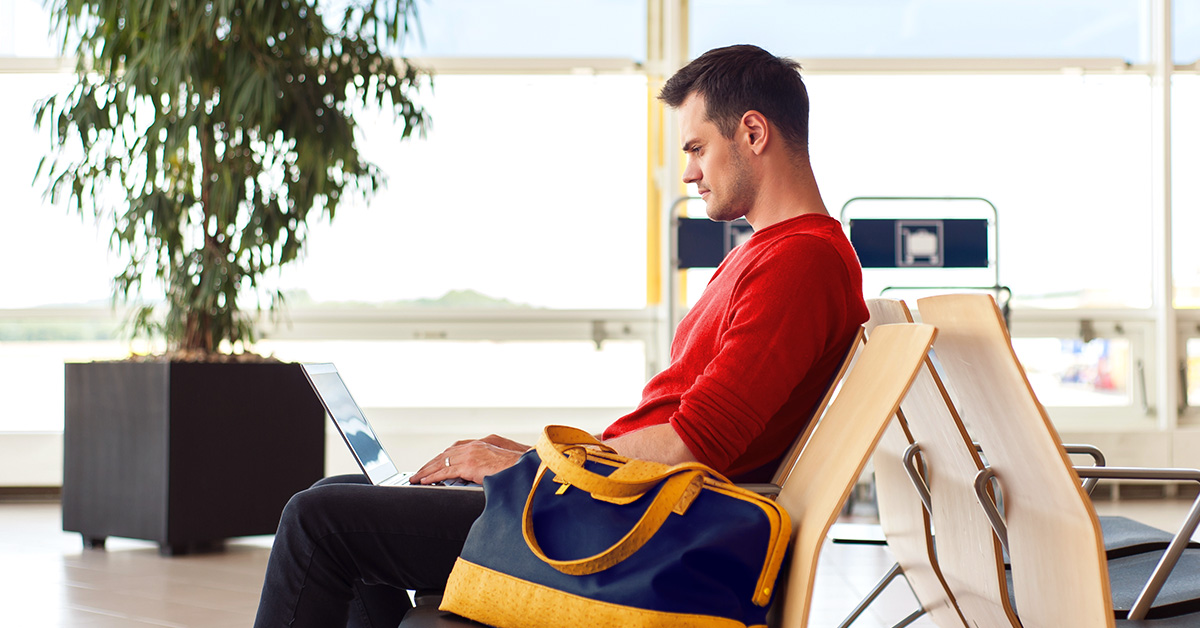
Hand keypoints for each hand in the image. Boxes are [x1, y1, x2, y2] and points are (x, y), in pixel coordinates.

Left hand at [411, 437, 527, 484]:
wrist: (527, 467)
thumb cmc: (519, 467)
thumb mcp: (503, 461)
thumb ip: (490, 464)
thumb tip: (484, 475)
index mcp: (482, 443)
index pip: (456, 448)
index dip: (443, 456)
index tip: (434, 463)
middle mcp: (474, 445)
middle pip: (446, 453)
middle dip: (431, 463)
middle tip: (419, 471)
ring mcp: (471, 454)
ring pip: (442, 461)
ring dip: (427, 470)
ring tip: (417, 477)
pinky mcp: (469, 465)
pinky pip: (445, 471)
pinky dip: (432, 476)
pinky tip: (424, 481)